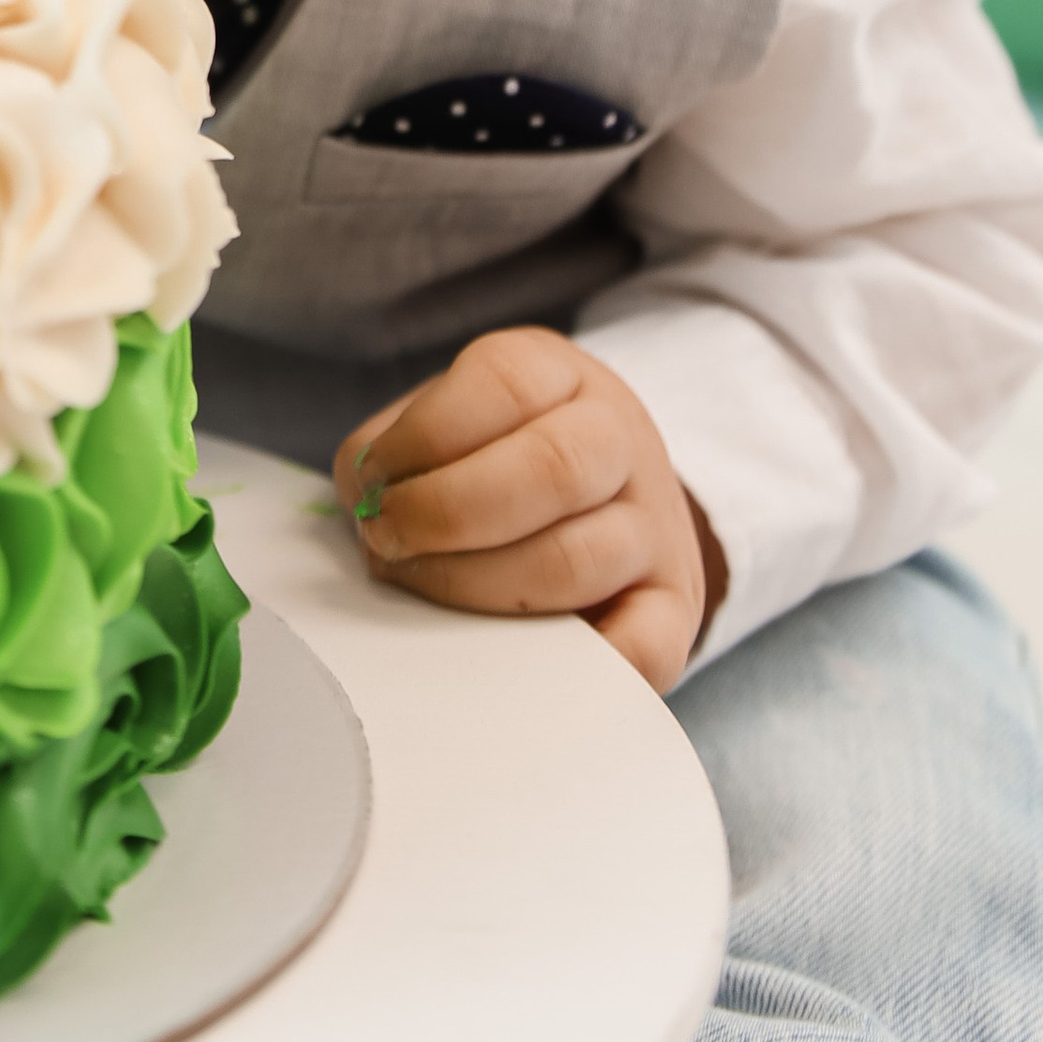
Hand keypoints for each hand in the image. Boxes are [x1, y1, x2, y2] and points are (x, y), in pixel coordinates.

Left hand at [332, 327, 728, 693]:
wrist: (610, 495)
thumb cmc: (499, 456)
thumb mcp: (450, 420)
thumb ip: (398, 452)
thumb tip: (369, 512)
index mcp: (561, 376)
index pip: (503, 383)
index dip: (424, 435)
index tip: (373, 479)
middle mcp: (621, 439)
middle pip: (549, 469)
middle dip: (445, 512)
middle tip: (385, 538)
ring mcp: (655, 525)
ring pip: (574, 561)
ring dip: (476, 586)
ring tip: (422, 587)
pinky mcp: (673, 607)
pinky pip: (643, 648)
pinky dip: (576, 665)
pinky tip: (512, 662)